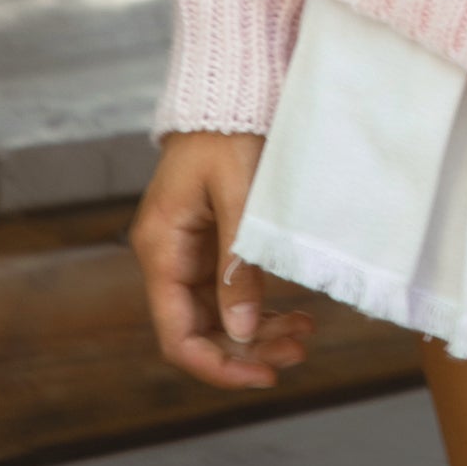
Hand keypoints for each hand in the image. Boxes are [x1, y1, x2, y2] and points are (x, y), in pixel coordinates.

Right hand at [131, 129, 315, 389]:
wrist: (229, 90)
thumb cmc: (228, 131)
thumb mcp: (238, 194)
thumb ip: (237, 264)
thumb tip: (242, 331)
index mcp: (161, 249)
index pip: (178, 335)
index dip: (217, 365)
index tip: (262, 375)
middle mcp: (169, 258)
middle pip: (202, 331)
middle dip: (248, 350)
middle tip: (298, 352)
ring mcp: (190, 253)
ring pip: (220, 316)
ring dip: (259, 332)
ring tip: (304, 336)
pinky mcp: (212, 243)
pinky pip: (231, 291)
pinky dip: (261, 307)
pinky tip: (294, 313)